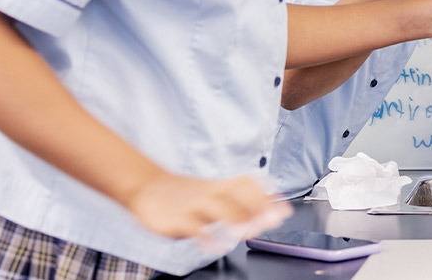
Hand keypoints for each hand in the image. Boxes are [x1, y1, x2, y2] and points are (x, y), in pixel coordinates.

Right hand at [123, 172, 289, 243]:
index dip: (268, 197)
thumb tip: (275, 204)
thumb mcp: (215, 192)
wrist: (147, 187)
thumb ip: (242, 199)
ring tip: (249, 231)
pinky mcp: (177, 220)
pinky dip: (206, 237)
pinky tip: (217, 245)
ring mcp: (194, 205)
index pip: (249, 185)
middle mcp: (210, 193)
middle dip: (258, 208)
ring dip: (236, 219)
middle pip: (238, 195)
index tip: (284, 210)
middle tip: (272, 221)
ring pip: (217, 208)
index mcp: (221, 186)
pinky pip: (193, 228)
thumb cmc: (186, 193)